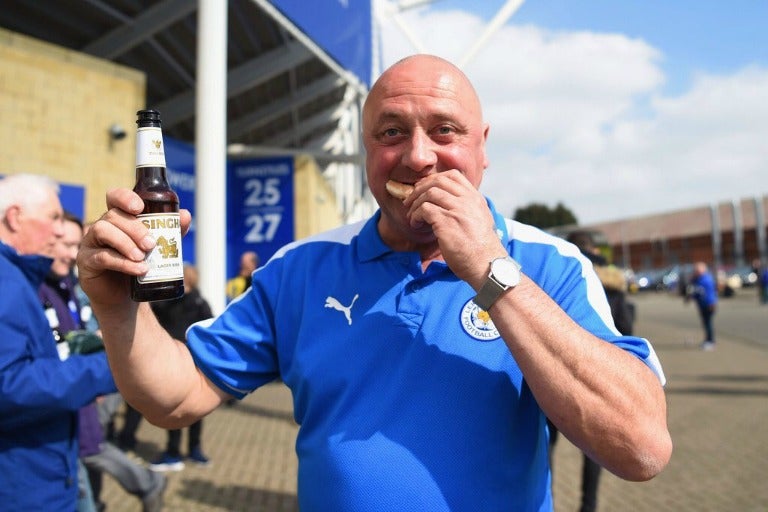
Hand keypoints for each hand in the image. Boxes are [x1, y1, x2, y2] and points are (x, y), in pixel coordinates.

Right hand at [76, 188, 191, 307]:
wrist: (124, 297)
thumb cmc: (139, 266)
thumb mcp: (158, 248)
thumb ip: (170, 232)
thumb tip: (185, 215)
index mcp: (118, 219)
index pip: (114, 197)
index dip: (125, 197)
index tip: (140, 207)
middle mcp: (101, 227)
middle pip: (113, 216)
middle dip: (135, 228)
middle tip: (151, 244)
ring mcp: (90, 243)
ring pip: (103, 231)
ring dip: (126, 243)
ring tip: (142, 257)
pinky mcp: (87, 262)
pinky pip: (102, 257)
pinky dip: (123, 262)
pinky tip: (138, 269)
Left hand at [404, 170, 506, 287]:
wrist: (487, 265)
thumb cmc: (481, 248)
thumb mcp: (480, 220)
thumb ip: (468, 208)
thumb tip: (450, 203)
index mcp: (475, 198)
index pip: (453, 175)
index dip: (434, 179)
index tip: (424, 189)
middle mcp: (468, 201)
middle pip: (438, 181)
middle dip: (419, 189)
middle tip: (410, 201)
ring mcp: (458, 210)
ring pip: (429, 193)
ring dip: (415, 204)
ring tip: (412, 216)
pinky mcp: (447, 223)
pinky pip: (425, 209)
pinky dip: (415, 216)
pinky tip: (415, 225)